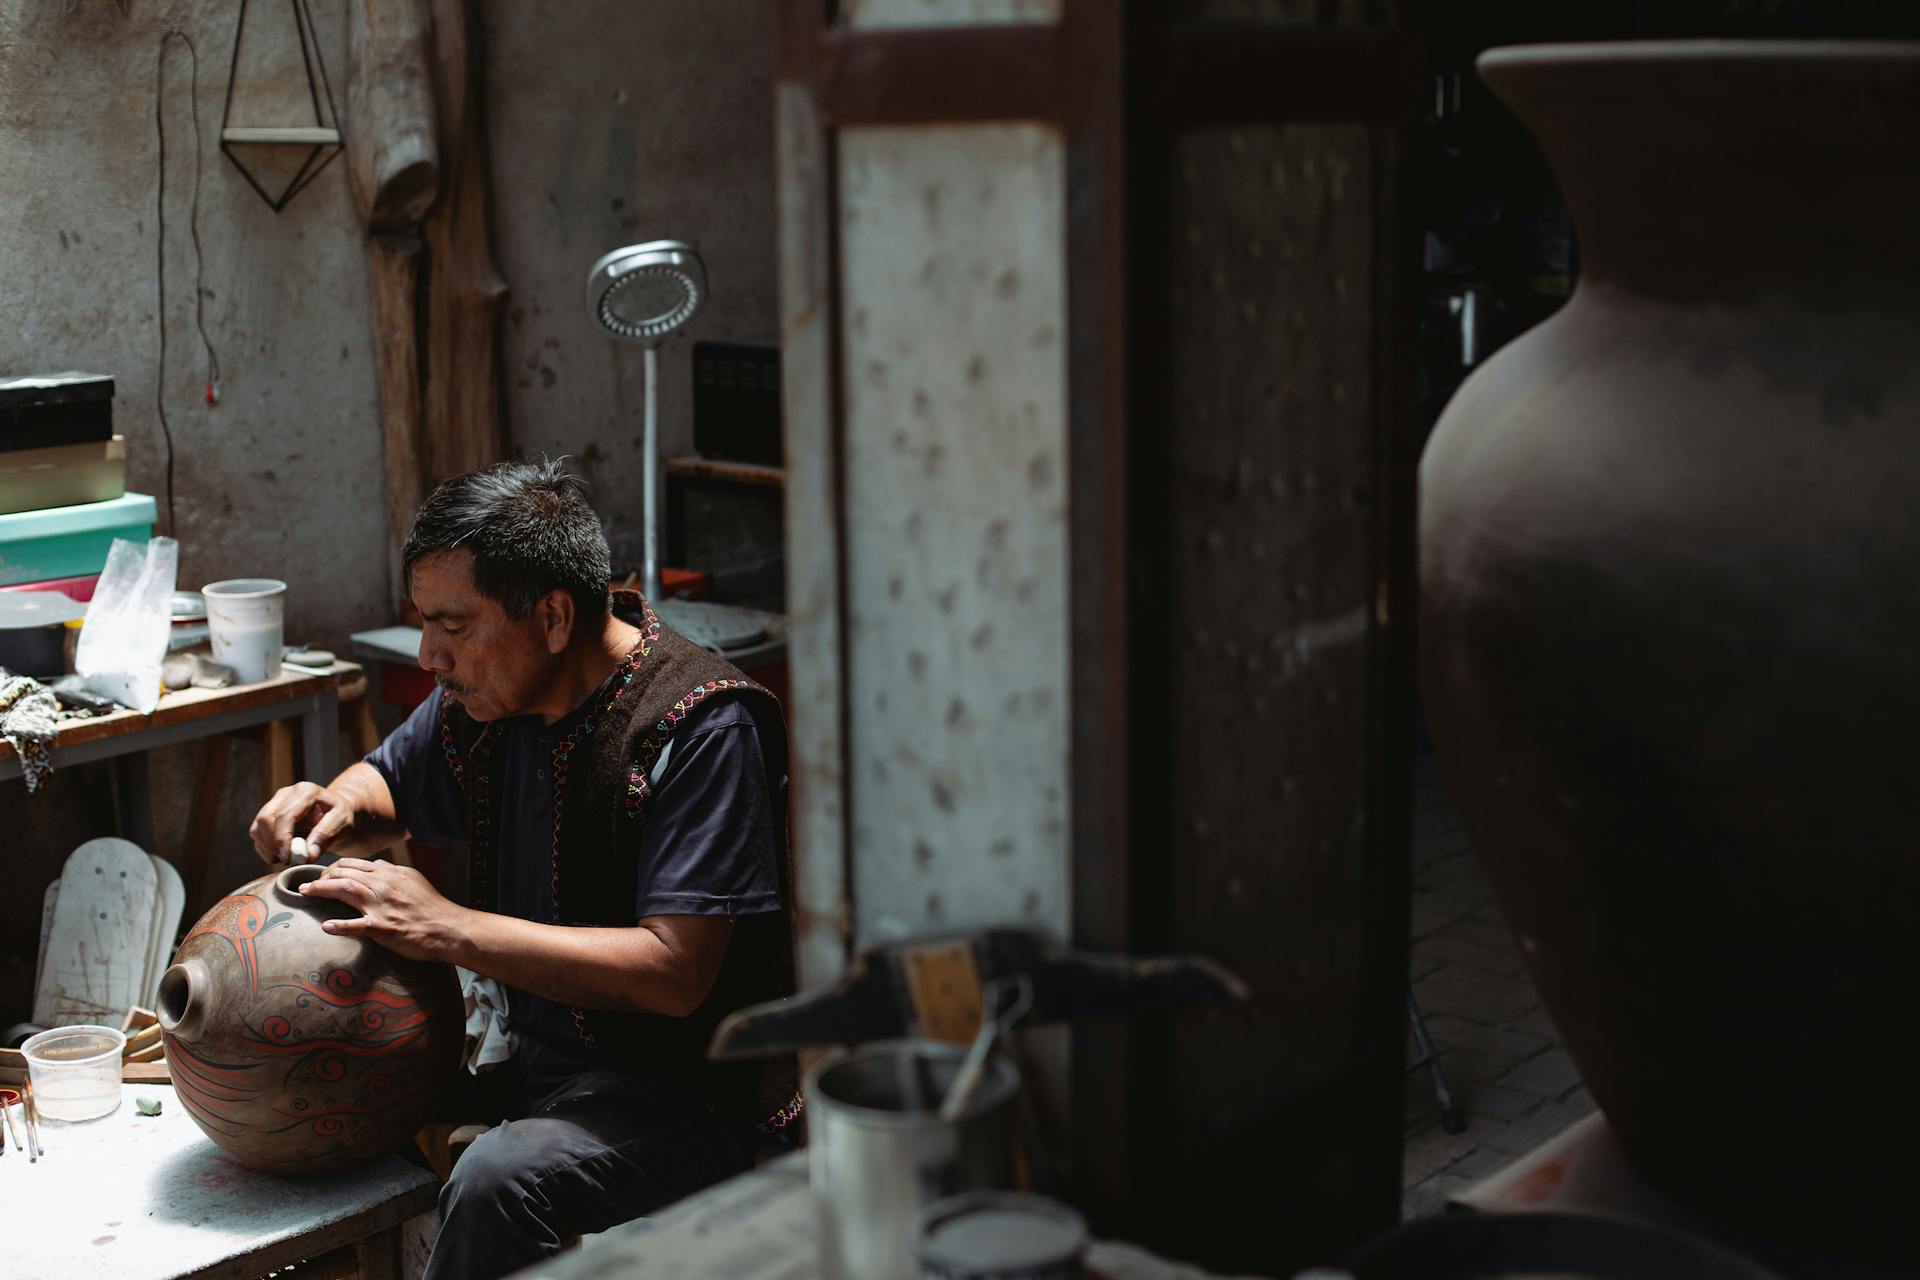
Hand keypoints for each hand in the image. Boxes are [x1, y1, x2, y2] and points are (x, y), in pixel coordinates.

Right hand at [250, 782, 357, 865]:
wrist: (335, 815)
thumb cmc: (340, 818)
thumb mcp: (341, 824)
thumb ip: (326, 836)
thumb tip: (307, 855)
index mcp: (306, 792)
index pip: (285, 815)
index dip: (282, 838)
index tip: (287, 858)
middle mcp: (286, 793)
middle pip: (266, 819)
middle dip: (273, 844)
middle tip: (287, 860)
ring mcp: (274, 802)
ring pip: (258, 826)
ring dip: (268, 847)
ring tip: (286, 858)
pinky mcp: (267, 814)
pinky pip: (256, 833)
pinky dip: (264, 848)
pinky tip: (280, 854)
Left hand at [300, 858, 470, 962]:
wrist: (449, 928)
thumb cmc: (432, 907)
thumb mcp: (413, 881)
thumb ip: (392, 874)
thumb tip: (376, 867)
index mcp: (391, 873)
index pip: (354, 863)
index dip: (333, 868)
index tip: (323, 876)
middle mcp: (384, 885)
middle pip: (344, 873)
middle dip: (321, 877)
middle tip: (308, 886)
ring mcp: (382, 906)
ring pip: (345, 889)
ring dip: (320, 890)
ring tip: (305, 893)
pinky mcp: (383, 928)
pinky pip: (356, 925)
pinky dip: (339, 925)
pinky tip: (326, 926)